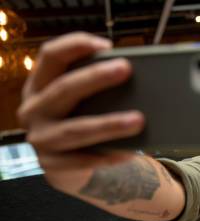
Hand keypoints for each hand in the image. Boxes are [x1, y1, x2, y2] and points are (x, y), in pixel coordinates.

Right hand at [18, 32, 143, 188]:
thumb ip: (94, 89)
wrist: (68, 167)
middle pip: (64, 89)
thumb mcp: (80, 103)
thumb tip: (133, 77)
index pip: (50, 56)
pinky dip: (108, 156)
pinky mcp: (52, 166)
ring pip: (77, 129)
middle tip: (126, 69)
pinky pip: (83, 160)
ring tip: (138, 120)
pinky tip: (129, 153)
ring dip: (109, 124)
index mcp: (39, 85)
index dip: (75, 45)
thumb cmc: (80, 122)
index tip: (105, 45)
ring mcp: (40, 139)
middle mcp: (34, 110)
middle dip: (96, 78)